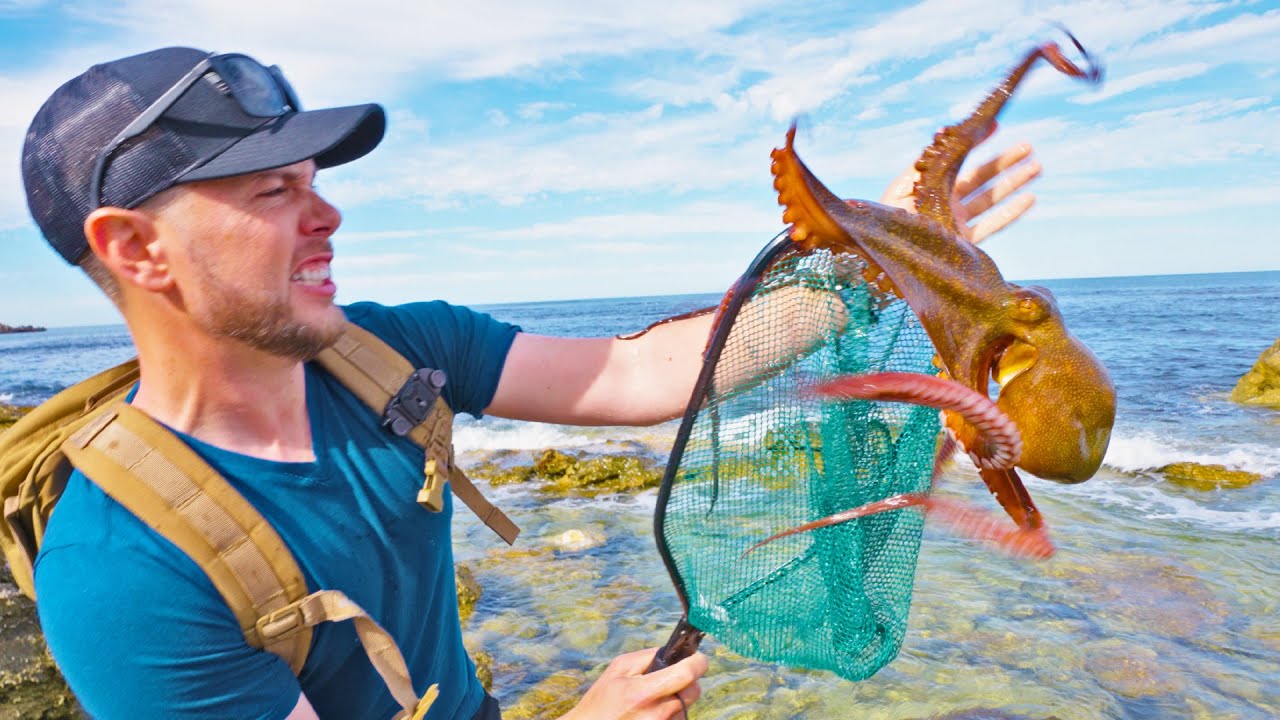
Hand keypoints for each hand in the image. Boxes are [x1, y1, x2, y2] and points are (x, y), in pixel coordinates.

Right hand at [560, 647, 707, 719]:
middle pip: (694, 691)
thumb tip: (672, 650)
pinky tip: (653, 712)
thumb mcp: (618, 670)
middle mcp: (657, 713)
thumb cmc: (601, 701)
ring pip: (686, 706)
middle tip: (671, 678)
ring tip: (653, 700)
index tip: (698, 657)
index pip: (686, 674)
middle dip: (688, 680)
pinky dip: (671, 712)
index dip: (698, 662)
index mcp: (643, 692)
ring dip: (677, 699)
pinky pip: (679, 718)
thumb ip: (646, 657)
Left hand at [879, 129, 1041, 244]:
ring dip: (1014, 182)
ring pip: (992, 198)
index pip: (961, 162)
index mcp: (932, 187)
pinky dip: (1012, 212)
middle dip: (1005, 162)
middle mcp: (947, 203)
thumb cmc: (886, 218)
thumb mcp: (905, 184)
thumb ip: (926, 160)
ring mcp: (957, 223)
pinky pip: (993, 225)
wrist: (885, 252)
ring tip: (1037, 166)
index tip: (996, 126)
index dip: (978, 144)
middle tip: (1028, 147)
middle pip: (982, 178)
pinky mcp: (964, 243)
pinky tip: (1030, 198)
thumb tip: (947, 132)